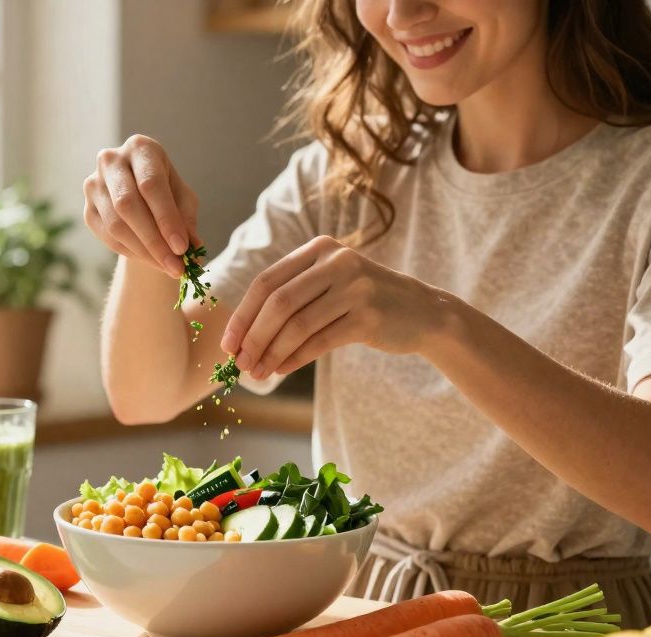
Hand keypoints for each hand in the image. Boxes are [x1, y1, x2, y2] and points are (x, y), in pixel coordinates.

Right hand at [83, 135, 197, 277]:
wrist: (140, 197)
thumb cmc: (167, 193)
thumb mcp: (184, 200)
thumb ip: (186, 219)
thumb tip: (192, 248)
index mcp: (140, 148)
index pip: (151, 184)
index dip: (167, 218)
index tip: (182, 248)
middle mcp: (111, 161)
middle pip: (128, 204)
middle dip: (154, 241)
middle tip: (176, 266)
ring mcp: (94, 184)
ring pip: (116, 224)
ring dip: (144, 252)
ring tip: (167, 267)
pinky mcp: (87, 209)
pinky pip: (107, 237)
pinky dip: (132, 253)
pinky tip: (150, 260)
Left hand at [220, 236, 453, 379]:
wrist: (422, 313)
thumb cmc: (364, 302)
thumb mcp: (329, 284)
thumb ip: (291, 297)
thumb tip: (242, 336)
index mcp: (319, 249)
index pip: (267, 282)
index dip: (242, 315)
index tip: (227, 344)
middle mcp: (336, 262)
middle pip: (278, 303)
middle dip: (253, 337)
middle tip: (240, 364)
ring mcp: (355, 288)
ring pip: (297, 325)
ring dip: (271, 353)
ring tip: (257, 373)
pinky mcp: (368, 317)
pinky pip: (319, 342)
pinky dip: (294, 359)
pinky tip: (281, 370)